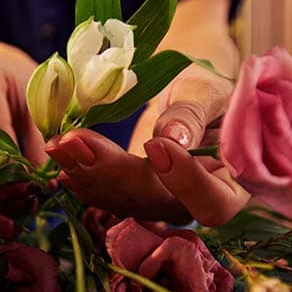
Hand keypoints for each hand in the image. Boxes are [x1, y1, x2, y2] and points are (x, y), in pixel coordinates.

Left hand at [47, 66, 249, 225]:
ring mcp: (160, 204)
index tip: (155, 145)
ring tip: (58, 142)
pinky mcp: (132, 196)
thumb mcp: (208, 90)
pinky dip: (78, 173)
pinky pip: (104, 194)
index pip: (212, 202)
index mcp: (233, 185)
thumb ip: (193, 114)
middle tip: (76, 141)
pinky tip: (59, 154)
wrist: (188, 93)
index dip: (184, 182)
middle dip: (112, 173)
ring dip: (85, 173)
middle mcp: (195, 204)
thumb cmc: (208, 86)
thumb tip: (172, 140)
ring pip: (122, 201)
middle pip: (156, 203)